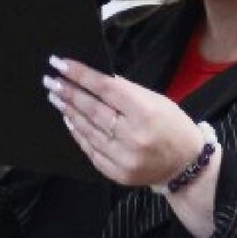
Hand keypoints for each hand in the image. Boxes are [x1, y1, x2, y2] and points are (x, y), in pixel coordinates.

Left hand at [44, 56, 203, 189]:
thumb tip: (94, 79)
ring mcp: (124, 158)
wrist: (186, 166)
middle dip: (68, 93)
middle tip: (50, 81)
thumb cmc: (173, 127)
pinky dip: (78, 133)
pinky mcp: (117, 173)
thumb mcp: (157, 101)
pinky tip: (70, 120)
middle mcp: (133, 136)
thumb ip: (126, 91)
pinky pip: (91, 150)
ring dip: (69, 111)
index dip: (80, 75)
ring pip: (88, 130)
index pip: (105, 88)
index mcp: (146, 112)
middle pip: (92, 109)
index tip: (60, 64)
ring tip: (56, 97)